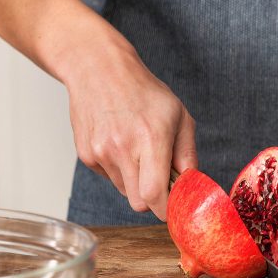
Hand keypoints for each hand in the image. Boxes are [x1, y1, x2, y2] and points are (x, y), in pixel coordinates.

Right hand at [64, 41, 195, 219]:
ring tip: (138, 150)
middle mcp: (122, 148)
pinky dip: (118, 169)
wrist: (98, 69)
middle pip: (139, 203)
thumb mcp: (179, 115)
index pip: (155, 195)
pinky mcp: (85, 155)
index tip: (175, 205)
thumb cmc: (142, 90)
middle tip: (161, 179)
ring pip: (124, 191)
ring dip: (136, 181)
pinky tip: (120, 143)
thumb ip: (187, 153)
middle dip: (153, 198)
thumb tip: (191, 184)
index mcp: (150, 139)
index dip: (167, 208)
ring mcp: (100, 153)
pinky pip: (109, 177)